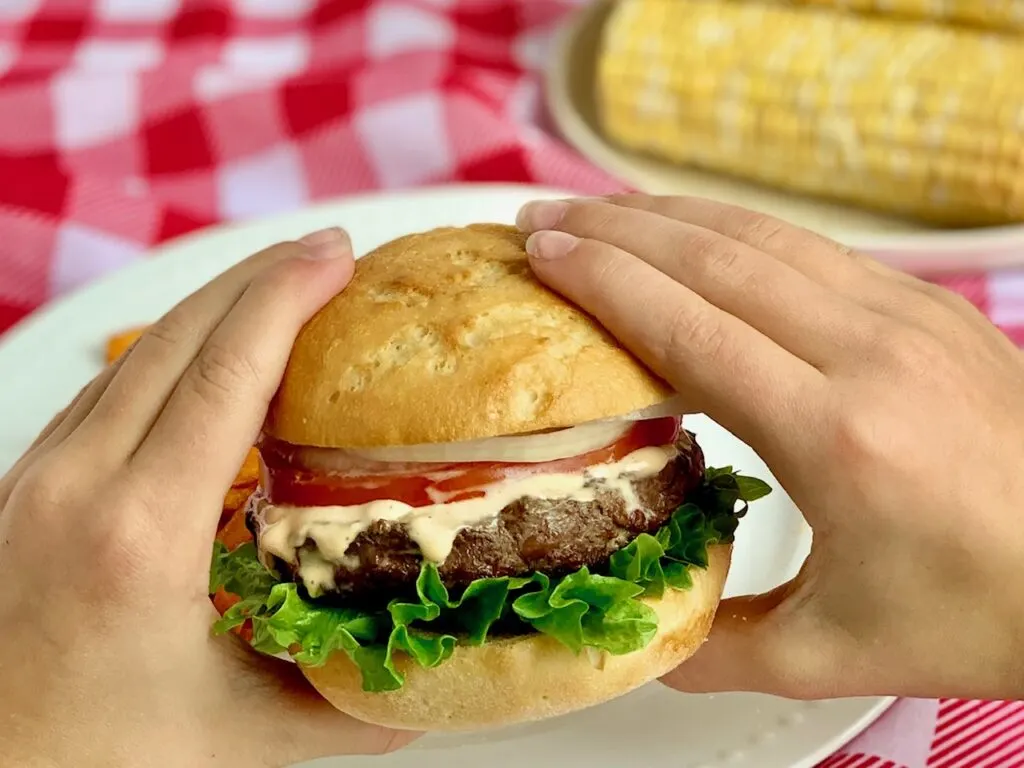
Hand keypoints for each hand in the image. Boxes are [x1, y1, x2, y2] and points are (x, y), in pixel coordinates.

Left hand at [0, 229, 414, 766]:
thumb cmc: (82, 759)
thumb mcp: (233, 741)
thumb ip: (346, 712)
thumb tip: (433, 690)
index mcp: (142, 533)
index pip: (227, 374)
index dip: (287, 298)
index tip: (339, 255)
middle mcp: (78, 484)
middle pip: (180, 336)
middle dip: (261, 276)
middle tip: (331, 251)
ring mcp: (40, 476)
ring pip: (138, 353)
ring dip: (214, 307)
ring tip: (282, 287)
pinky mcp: (25, 484)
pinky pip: (107, 389)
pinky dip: (171, 352)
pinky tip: (207, 358)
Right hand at [516, 195, 1023, 700]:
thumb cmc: (988, 610)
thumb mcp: (837, 652)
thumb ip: (719, 648)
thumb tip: (639, 638)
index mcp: (840, 436)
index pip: (692, 330)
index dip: (606, 285)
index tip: (543, 258)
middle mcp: (874, 354)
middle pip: (715, 260)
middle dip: (613, 230)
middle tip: (541, 221)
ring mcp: (909, 318)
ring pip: (762, 237)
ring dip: (668, 216)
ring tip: (596, 211)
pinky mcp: (929, 308)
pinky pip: (809, 249)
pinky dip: (732, 229)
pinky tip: (694, 231)